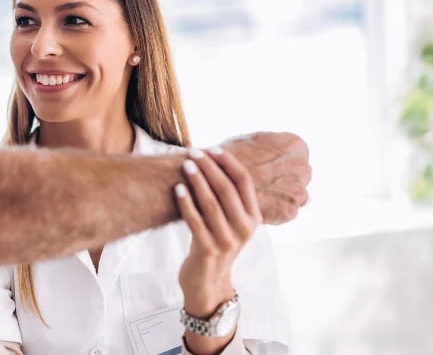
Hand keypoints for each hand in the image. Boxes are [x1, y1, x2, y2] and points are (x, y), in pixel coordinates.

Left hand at [175, 147, 260, 354]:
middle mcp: (244, 228)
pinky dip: (186, 203)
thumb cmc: (215, 242)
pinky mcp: (208, 250)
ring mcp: (227, 240)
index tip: (213, 149)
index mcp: (254, 218)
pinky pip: (195, 221)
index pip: (244, 182)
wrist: (207, 281)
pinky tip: (178, 189)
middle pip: (227, 189)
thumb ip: (227, 197)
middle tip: (194, 153)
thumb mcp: (230, 222)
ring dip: (197, 181)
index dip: (229, 163)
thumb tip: (210, 160)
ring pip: (211, 203)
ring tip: (186, 165)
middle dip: (210, 168)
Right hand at [220, 132, 310, 223]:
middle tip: (263, 181)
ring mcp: (298, 191)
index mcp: (296, 146)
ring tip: (260, 193)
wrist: (216, 179)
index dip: (279, 161)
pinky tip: (259, 204)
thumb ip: (270, 145)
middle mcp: (303, 168)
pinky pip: (286, 211)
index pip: (296, 155)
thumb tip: (276, 150)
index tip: (267, 166)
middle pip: (299, 175)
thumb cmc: (231, 156)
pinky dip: (274, 210)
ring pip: (294, 194)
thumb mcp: (252, 139)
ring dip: (281, 195)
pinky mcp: (289, 211)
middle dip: (284, 178)